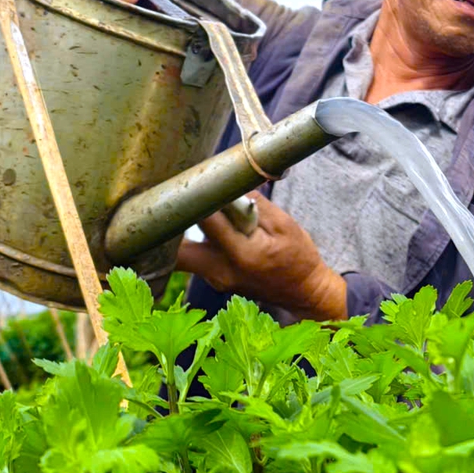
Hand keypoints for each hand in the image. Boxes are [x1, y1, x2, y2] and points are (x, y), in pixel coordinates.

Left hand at [175, 192, 347, 321]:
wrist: (304, 292)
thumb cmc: (299, 256)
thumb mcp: (285, 224)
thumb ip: (255, 204)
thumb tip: (229, 184)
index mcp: (243, 255)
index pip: (207, 222)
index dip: (198, 199)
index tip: (194, 180)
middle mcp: (222, 271)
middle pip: (176, 252)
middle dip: (169, 226)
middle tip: (172, 200)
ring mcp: (215, 280)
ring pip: (181, 256)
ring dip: (180, 233)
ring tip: (187, 208)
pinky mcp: (213, 280)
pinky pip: (194, 259)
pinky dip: (194, 241)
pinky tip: (206, 226)